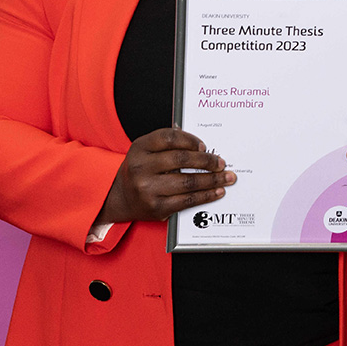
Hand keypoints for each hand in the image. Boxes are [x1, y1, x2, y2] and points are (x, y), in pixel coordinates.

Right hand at [96, 128, 235, 223]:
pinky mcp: (156, 208)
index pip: (169, 138)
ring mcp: (147, 189)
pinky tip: (216, 192)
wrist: (120, 198)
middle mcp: (141, 167)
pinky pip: (187, 201)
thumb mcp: (146, 150)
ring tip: (226, 177)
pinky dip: (206, 196)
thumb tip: (200, 144)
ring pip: (188, 182)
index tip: (205, 145)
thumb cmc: (141, 170)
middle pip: (182, 159)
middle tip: (221, 162)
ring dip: (212, 180)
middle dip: (207, 161)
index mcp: (139, 147)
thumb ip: (168, 143)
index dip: (191, 140)